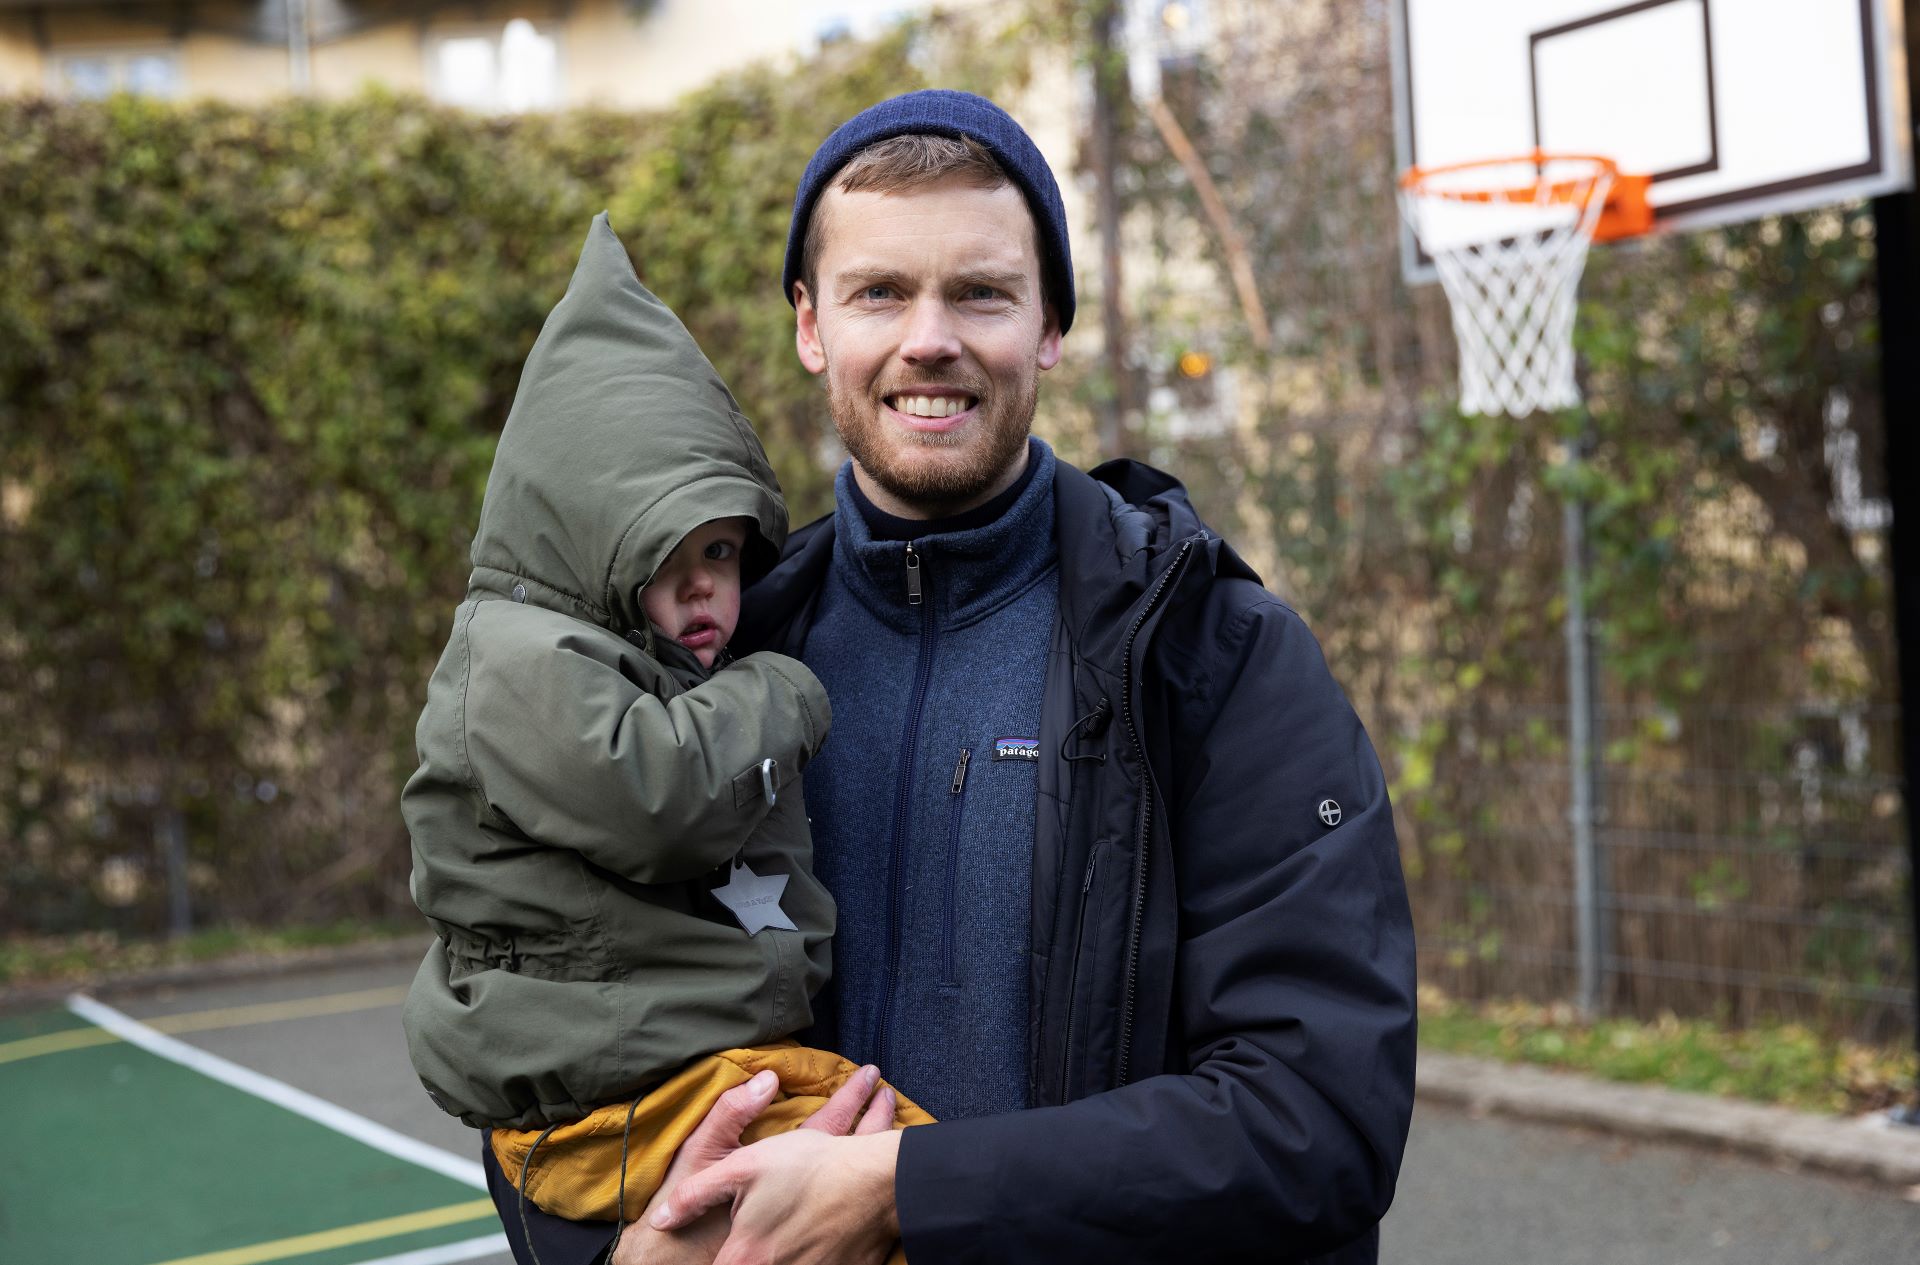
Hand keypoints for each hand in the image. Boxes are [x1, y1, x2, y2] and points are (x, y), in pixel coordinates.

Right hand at [611, 1064, 895, 1264]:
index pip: (830, 1122)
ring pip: (868, 1187)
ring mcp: (827, 1227)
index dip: (853, 1096)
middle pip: (860, 1152)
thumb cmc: (694, 1216)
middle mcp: (817, 1197)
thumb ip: (731, 1115)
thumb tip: (767, 1080)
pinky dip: (874, 1197)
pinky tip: (877, 1188)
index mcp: (790, 1170)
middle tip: (889, 1095)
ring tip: (893, 1127)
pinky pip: (865, 1221)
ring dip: (879, 1150)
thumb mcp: (703, 1156)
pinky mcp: (834, 1256)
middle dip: (878, 1121)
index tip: (872, 1075)